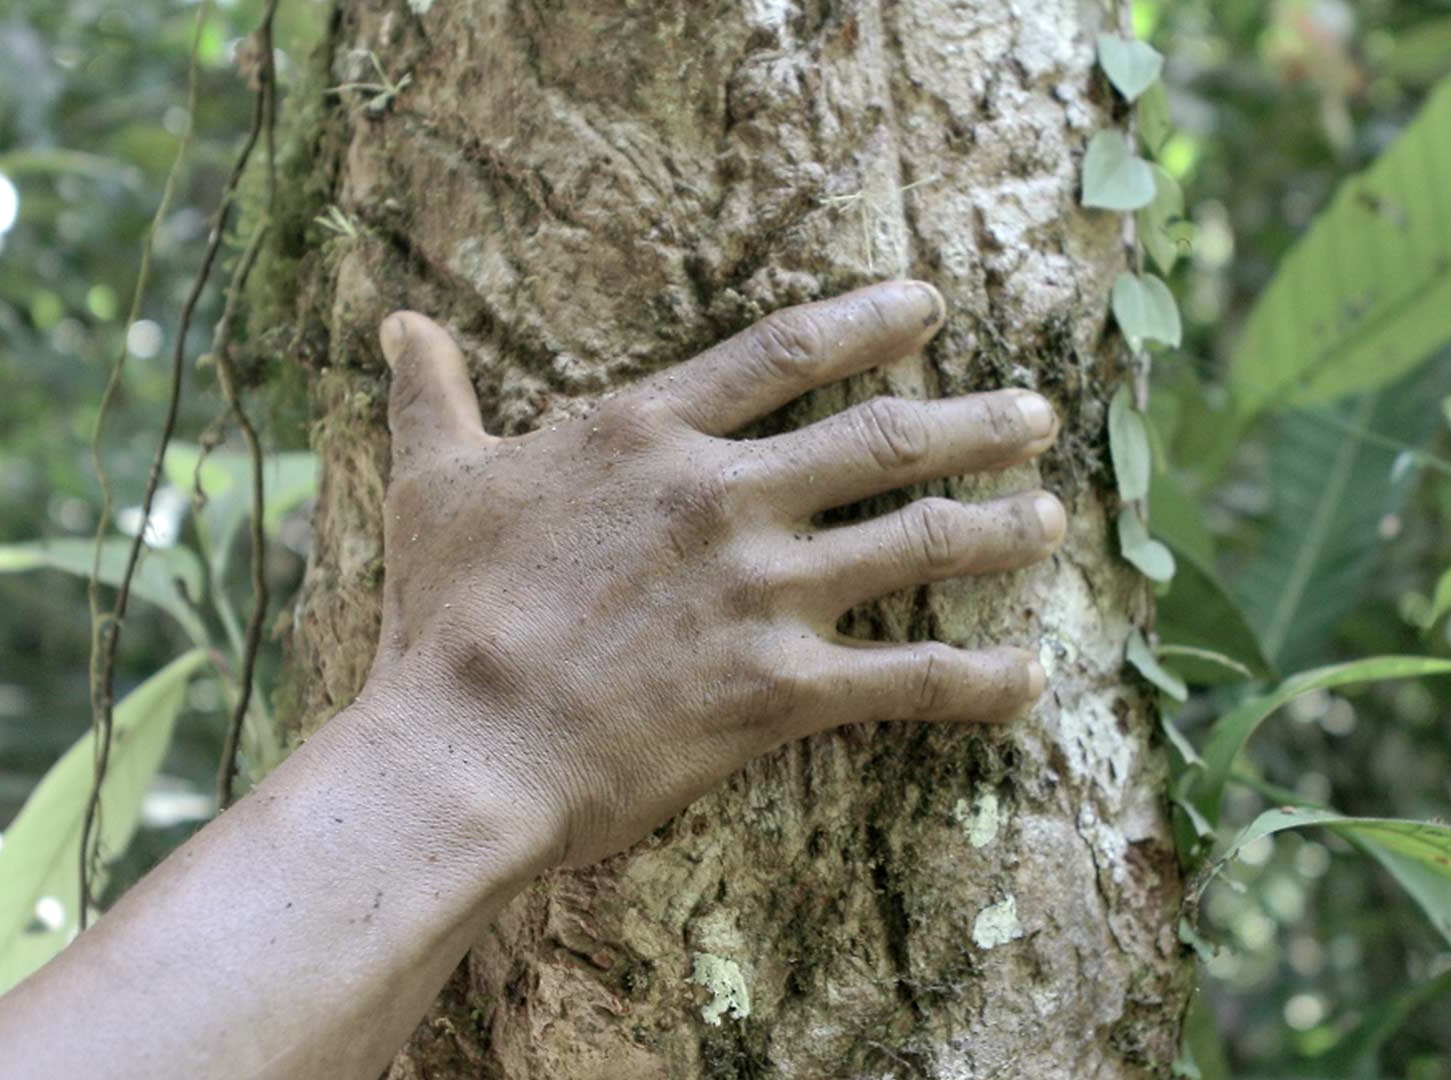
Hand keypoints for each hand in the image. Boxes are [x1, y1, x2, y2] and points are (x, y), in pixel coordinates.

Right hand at [360, 280, 1062, 868]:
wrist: (463, 748)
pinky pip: (915, 678)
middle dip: (975, 420)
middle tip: (1038, 416)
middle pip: (884, 437)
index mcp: (649, 434)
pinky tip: (1031, 677)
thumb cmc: (445, 618)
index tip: (928, 304)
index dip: (869, 319)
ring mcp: (763, 590)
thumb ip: (431, 395)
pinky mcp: (784, 688)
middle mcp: (725, 496)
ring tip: (1054, 520)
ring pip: (921, 540)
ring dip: (1001, 528)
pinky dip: (983, 679)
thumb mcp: (433, 484)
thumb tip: (396, 322)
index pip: (785, 351)